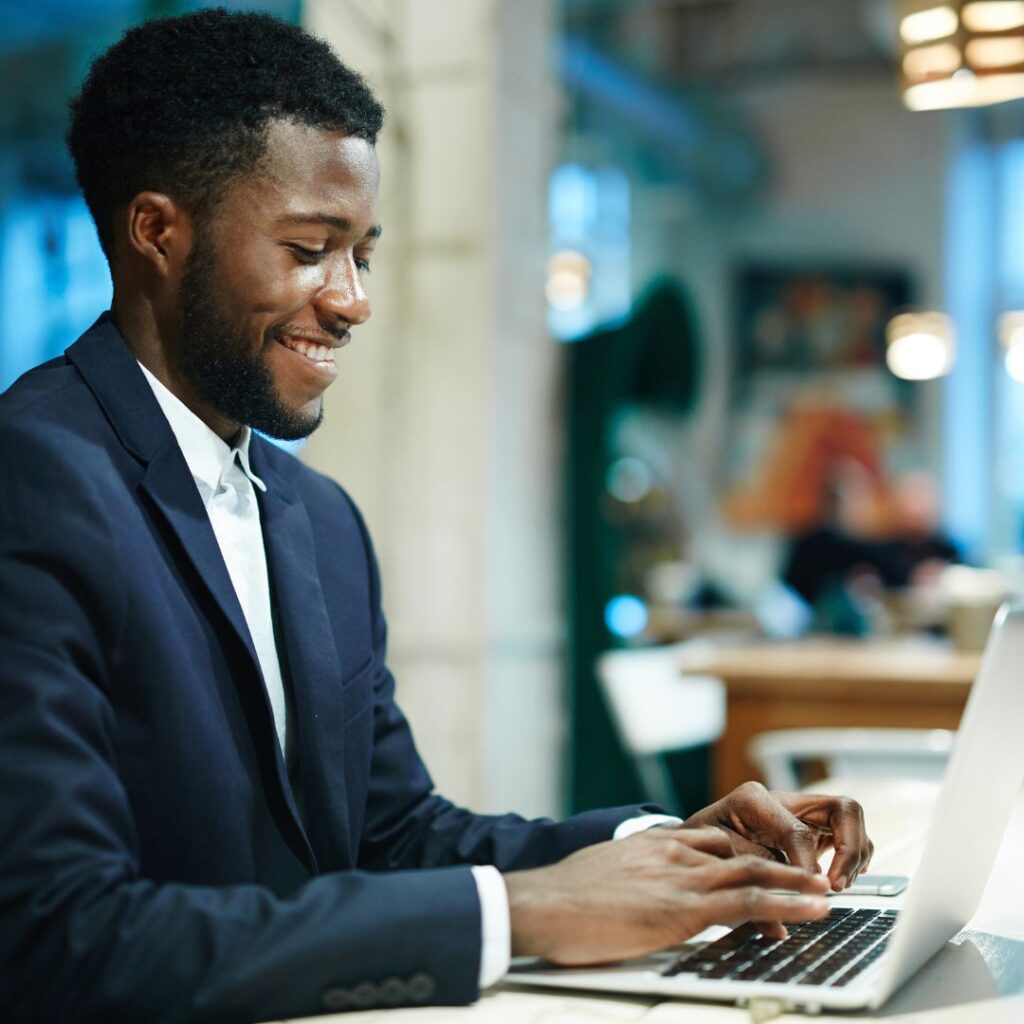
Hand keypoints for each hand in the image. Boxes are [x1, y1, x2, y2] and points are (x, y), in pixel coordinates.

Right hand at [504, 826, 828, 966]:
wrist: (539, 904)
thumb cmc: (562, 897)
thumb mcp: (605, 875)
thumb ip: (632, 878)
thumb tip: (639, 896)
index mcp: (655, 845)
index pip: (714, 841)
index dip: (747, 855)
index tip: (771, 865)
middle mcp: (673, 853)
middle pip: (742, 849)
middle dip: (782, 861)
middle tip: (813, 873)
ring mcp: (680, 878)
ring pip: (755, 871)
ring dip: (798, 881)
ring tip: (829, 889)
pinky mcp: (682, 908)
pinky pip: (748, 902)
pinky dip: (788, 903)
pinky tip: (814, 909)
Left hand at [682, 781, 873, 891]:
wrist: (691, 843)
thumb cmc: (700, 850)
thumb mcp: (716, 864)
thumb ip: (747, 888)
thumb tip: (778, 924)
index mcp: (752, 800)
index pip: (797, 831)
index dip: (808, 866)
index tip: (812, 892)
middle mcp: (781, 800)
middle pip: (842, 808)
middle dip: (850, 847)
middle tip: (838, 884)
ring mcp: (799, 811)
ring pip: (849, 818)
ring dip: (855, 853)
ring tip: (841, 884)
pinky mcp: (810, 827)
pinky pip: (846, 834)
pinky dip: (853, 855)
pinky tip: (842, 878)